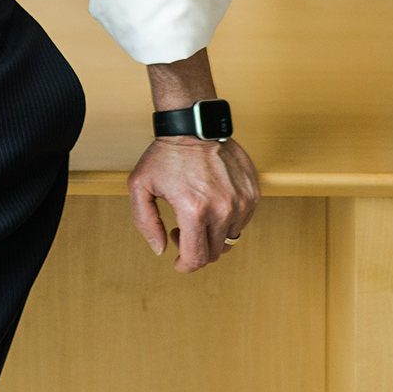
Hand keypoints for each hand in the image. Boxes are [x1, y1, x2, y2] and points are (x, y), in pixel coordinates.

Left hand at [127, 135, 259, 270]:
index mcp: (194, 210)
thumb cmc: (164, 155)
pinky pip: (243, 221)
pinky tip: (212, 204)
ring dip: (213, 236)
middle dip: (196, 249)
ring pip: (231, 238)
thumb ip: (146, 223)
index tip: (179, 262)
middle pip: (215, 252)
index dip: (186, 266)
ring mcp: (241, 200)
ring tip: (197, 215)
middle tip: (181, 230)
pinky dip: (228, 220)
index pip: (197, 258)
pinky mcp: (252, 192)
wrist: (192, 125)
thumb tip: (161, 250)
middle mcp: (222, 208)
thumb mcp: (140, 186)